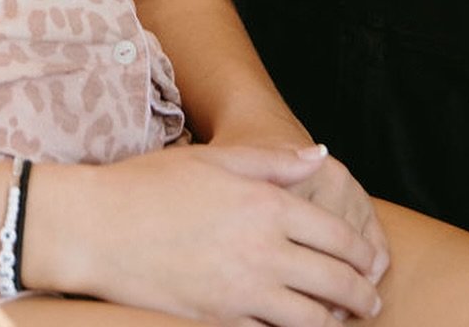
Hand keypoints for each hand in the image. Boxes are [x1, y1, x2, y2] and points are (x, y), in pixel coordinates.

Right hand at [33, 143, 384, 325]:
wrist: (98, 228)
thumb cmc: (149, 185)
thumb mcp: (212, 160)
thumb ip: (272, 161)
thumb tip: (320, 157)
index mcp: (265, 205)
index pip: (338, 237)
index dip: (363, 254)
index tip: (371, 261)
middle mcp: (264, 250)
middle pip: (337, 283)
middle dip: (362, 294)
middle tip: (370, 300)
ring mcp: (244, 290)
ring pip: (314, 320)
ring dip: (336, 322)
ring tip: (341, 319)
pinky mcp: (222, 320)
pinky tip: (294, 326)